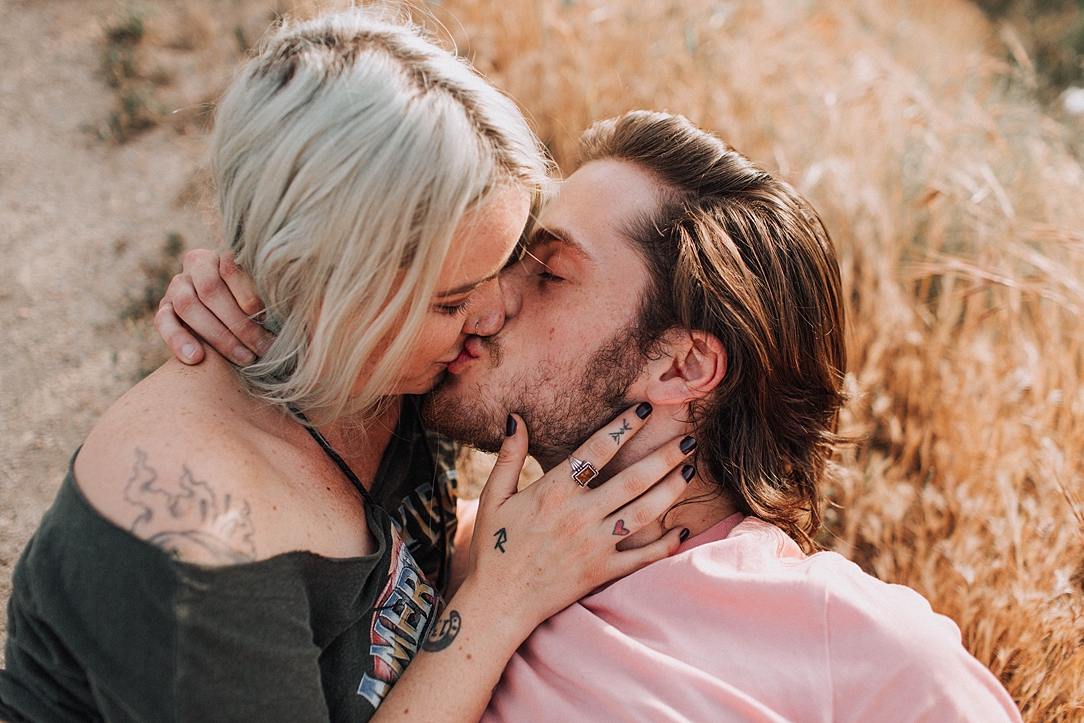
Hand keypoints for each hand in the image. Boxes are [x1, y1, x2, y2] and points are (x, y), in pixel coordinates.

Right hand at [154, 249, 274, 364]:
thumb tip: (285, 288)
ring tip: (244, 358)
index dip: (247, 292)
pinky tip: (196, 358)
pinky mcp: (165, 307)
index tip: (264, 315)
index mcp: (224, 253)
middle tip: (263, 347)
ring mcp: (178, 285)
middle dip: (239, 323)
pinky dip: (179, 340)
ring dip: (218, 336)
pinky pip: (164, 321)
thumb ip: (270, 288)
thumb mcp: (267, 289)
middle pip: (210, 290)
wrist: (230, 309)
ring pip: (188, 305)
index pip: (230, 267)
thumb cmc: (260, 301)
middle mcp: (197, 264)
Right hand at [459, 404, 693, 636]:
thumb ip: (509, 456)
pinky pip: (641, 557)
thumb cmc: (493, 547)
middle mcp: (579, 515)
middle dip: (665, 456)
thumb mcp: (494, 497)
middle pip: (633, 479)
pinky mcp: (602, 572)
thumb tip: (515, 417)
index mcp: (553, 491)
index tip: (644, 408)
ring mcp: (594, 545)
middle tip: (689, 438)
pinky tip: (682, 529)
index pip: (597, 449)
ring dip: (671, 490)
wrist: (497, 603)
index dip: (623, 426)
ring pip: (644, 513)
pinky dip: (665, 545)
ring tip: (691, 471)